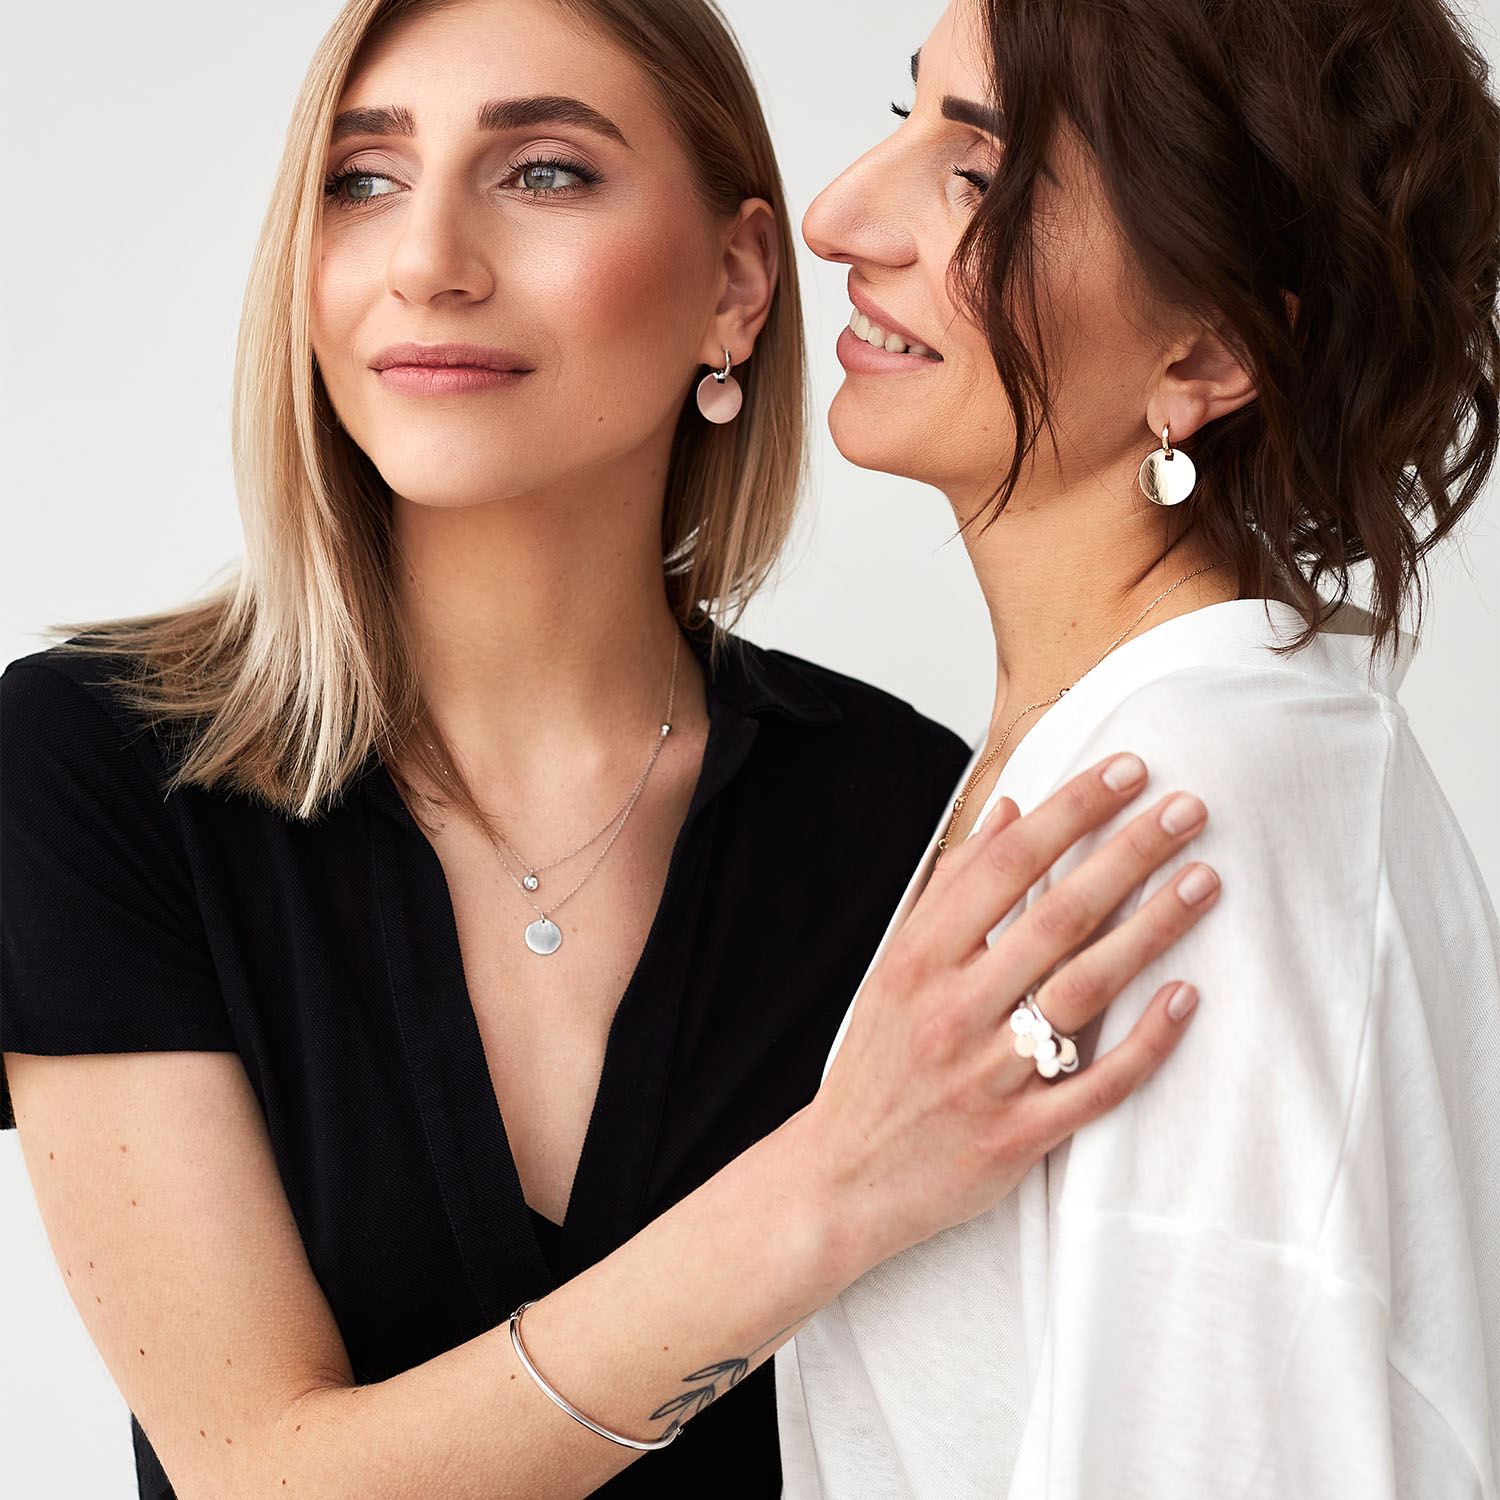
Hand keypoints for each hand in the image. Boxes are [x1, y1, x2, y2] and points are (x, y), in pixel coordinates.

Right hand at [803, 752, 1216, 1271]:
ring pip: (1083, 992)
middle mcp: (952, 1011)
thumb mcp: (894, 965)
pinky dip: (1144, 1041)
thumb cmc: (877, 1061)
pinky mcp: (1019, 1138)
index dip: (1070, 813)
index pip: (1004, 867)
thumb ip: (951, 888)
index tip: (1127, 770)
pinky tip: (1186, 996)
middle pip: (1056, 919)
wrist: (844, 1177)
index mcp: (919, 960)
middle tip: (1188, 810)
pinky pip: (1096, 1086)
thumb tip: (1010, 811)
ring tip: (1204, 880)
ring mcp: (987, 1076)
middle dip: (1127, 855)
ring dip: (1150, 932)